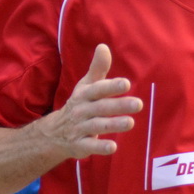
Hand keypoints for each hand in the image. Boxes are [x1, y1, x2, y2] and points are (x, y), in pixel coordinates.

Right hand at [40, 44, 141, 158]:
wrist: (54, 132)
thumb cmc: (79, 104)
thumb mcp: (86, 86)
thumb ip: (97, 69)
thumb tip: (103, 46)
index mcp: (84, 95)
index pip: (98, 89)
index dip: (111, 86)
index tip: (126, 83)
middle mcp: (82, 110)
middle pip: (101, 107)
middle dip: (119, 105)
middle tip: (139, 104)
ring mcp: (80, 128)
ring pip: (97, 125)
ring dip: (114, 124)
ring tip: (131, 123)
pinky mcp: (80, 145)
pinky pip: (89, 146)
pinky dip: (100, 147)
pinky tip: (113, 147)